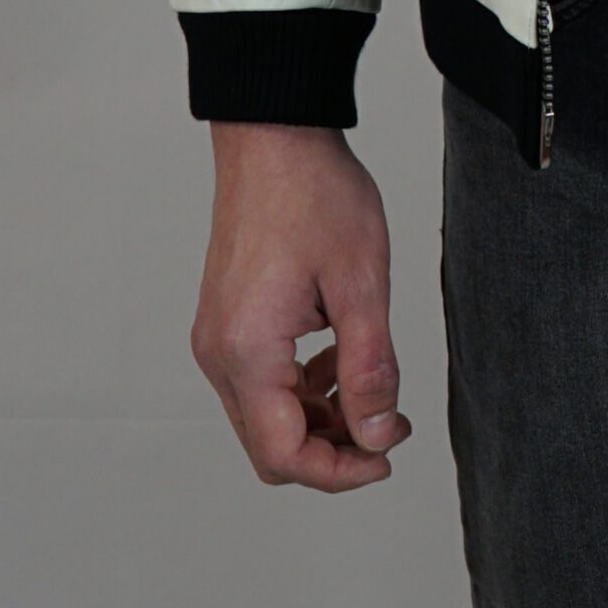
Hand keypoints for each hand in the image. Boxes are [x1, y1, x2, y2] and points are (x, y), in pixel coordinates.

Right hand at [189, 123, 412, 490]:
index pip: (284, 454)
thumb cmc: (315, 194)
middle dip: (332, 449)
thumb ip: (369, 368)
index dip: (340, 472)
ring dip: (320, 417)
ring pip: (266, 415)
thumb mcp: (361, 282)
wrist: (275, 135)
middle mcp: (219, 353)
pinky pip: (261, 380)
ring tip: (375, 390)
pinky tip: (343, 357)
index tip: (387, 456)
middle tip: (389, 426)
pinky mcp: (226, 319)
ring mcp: (217, 336)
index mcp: (247, 351)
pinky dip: (303, 386)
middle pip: (270, 444)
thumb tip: (376, 434)